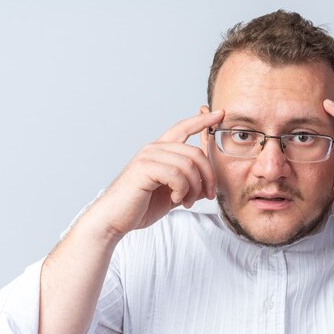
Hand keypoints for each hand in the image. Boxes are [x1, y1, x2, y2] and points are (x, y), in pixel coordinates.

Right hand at [90, 110, 223, 237]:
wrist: (114, 220)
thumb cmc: (139, 207)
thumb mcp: (172, 194)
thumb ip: (188, 185)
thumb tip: (208, 184)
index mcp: (159, 151)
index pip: (183, 128)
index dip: (202, 120)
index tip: (219, 113)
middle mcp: (153, 148)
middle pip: (195, 152)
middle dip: (208, 175)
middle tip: (208, 195)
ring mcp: (148, 156)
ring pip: (188, 165)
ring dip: (195, 187)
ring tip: (187, 202)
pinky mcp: (144, 168)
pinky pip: (177, 175)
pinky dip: (182, 190)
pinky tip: (175, 199)